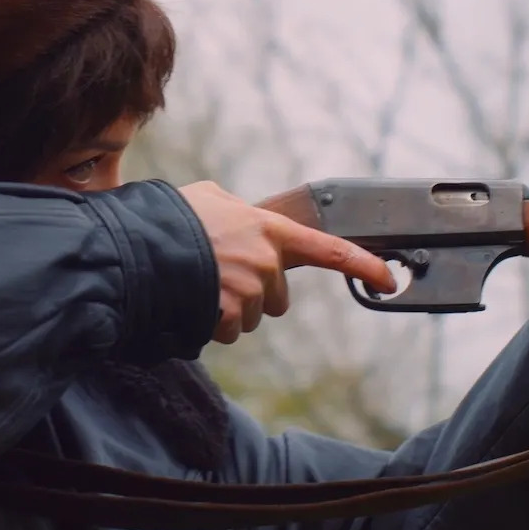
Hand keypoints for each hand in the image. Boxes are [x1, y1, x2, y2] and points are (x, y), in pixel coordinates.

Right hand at [178, 181, 396, 344]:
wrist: (140, 245)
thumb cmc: (172, 218)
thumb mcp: (211, 198)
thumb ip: (238, 210)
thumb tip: (239, 215)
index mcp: (271, 230)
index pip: (331, 250)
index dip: (364, 266)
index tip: (388, 281)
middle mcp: (268, 261)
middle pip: (277, 298)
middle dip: (254, 294)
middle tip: (219, 276)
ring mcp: (250, 289)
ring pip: (251, 317)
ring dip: (230, 309)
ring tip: (199, 285)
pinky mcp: (231, 314)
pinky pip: (229, 331)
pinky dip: (212, 323)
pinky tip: (192, 302)